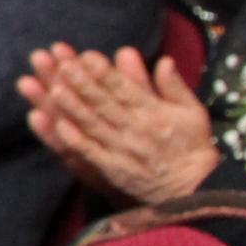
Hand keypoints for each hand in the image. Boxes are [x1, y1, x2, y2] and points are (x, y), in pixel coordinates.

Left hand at [17, 43, 217, 204]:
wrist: (192, 189)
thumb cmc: (191, 145)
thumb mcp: (192, 112)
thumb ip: (174, 86)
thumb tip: (164, 61)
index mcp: (154, 113)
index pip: (125, 89)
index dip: (105, 73)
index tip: (87, 56)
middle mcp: (136, 129)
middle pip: (104, 103)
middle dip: (82, 83)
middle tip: (62, 65)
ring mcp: (123, 150)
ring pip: (94, 125)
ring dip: (73, 107)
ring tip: (53, 89)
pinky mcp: (113, 169)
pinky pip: (91, 153)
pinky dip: (76, 140)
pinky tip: (59, 126)